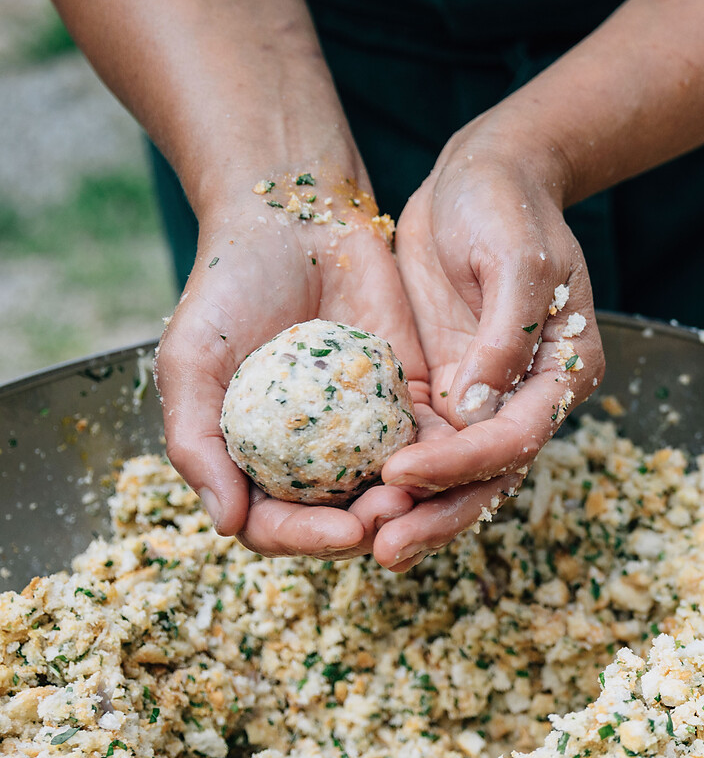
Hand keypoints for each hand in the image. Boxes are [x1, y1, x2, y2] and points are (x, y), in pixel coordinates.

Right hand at [154, 180, 456, 559]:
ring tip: (423, 495)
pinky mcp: (409, 400)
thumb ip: (196, 440)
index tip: (342, 532)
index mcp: (249, 458)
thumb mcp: (192, 358)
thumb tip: (226, 525)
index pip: (275, 523)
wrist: (294, 220)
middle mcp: (307, 456)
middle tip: (393, 513)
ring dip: (411, 505)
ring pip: (391, 492)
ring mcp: (360, 432)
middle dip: (368, 528)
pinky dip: (443, 461)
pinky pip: (431, 444)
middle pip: (339, 519)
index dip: (307, 538)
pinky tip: (457, 460)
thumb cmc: (228, 287)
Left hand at [375, 130, 604, 569]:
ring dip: (414, 511)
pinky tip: (351, 501)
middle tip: (384, 548)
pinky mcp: (445, 386)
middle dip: (438, 515)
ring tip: (365, 543)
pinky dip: (393, 476)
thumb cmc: (508, 205)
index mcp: (563, 371)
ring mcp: (486, 397)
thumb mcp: (516, 259)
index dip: (461, 463)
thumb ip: (503, 334)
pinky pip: (422, 444)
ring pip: (455, 474)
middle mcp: (529, 397)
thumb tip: (476, 408)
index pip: (514, 437)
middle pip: (488, 475)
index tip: (400, 471)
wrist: (485, 174)